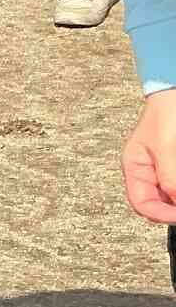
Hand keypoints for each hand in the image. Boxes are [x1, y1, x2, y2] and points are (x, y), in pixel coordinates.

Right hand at [123, 90, 175, 223]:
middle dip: (172, 208)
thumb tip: (175, 202)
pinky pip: (172, 184)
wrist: (174, 91)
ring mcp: (161, 168)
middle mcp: (146, 171)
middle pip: (157, 204)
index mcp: (134, 167)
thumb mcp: (166, 148)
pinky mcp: (173, 163)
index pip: (142, 204)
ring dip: (175, 199)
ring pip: (168, 195)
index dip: (162, 215)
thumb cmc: (167, 112)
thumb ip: (169, 177)